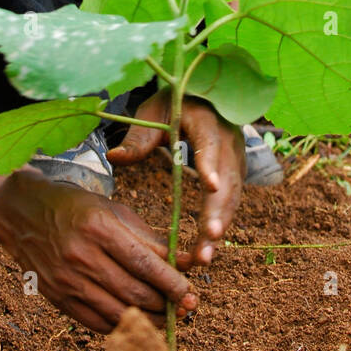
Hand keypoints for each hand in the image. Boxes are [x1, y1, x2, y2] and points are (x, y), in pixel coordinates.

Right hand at [0, 168, 196, 333]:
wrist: (20, 213)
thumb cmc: (74, 207)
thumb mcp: (113, 211)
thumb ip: (150, 238)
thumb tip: (185, 263)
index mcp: (98, 229)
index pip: (144, 264)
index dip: (171, 284)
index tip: (191, 294)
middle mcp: (81, 257)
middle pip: (134, 293)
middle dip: (166, 305)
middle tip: (185, 309)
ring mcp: (67, 281)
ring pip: (118, 313)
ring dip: (148, 321)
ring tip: (167, 319)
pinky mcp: (57, 299)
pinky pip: (96, 323)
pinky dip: (122, 326)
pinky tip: (137, 321)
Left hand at [107, 91, 244, 266]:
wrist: (204, 94)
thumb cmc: (174, 102)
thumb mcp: (153, 112)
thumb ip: (139, 136)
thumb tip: (114, 157)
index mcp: (207, 119)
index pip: (210, 142)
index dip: (210, 163)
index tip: (209, 185)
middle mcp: (228, 140)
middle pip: (227, 179)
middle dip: (217, 211)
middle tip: (207, 238)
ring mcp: (235, 159)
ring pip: (232, 196)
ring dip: (219, 226)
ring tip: (204, 256)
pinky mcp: (235, 174)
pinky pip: (230, 202)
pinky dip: (219, 226)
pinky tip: (204, 250)